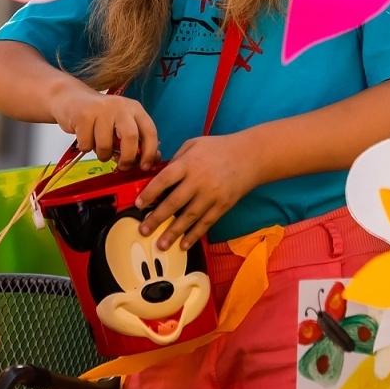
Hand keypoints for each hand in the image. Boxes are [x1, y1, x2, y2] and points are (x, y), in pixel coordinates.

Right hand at [49, 84, 159, 168]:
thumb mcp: (121, 124)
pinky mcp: (83, 115)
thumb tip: (152, 159)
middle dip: (128, 158)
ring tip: (100, 149)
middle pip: (131, 137)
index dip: (149, 152)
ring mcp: (101, 109)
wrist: (71, 98)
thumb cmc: (99, 116)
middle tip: (122, 166)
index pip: (150, 131)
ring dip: (103, 155)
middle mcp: (120, 106)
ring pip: (106, 145)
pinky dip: (86, 148)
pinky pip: (87, 144)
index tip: (145, 167)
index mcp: (135, 108)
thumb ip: (137, 140)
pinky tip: (85, 138)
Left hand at [134, 132, 262, 250]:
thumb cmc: (219, 148)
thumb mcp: (194, 144)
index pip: (165, 179)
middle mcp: (199, 180)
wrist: (250, 156)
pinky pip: (206, 223)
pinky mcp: (222, 206)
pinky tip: (183, 245)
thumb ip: (176, 159)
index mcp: (189, 163)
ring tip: (160, 245)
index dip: (150, 193)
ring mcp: (212, 195)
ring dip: (173, 232)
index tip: (138, 204)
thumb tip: (159, 176)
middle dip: (157, 218)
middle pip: (174, 202)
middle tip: (143, 230)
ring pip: (189, 217)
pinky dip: (194, 235)